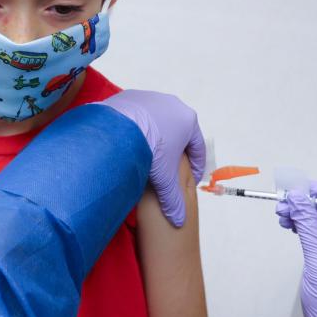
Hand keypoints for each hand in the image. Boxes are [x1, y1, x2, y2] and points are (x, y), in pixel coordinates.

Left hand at [98, 90, 205, 226]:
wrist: (118, 129)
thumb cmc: (148, 149)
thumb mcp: (164, 178)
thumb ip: (173, 199)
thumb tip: (179, 220)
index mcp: (188, 120)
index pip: (197, 147)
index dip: (196, 166)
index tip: (191, 179)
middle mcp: (173, 105)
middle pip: (179, 132)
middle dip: (177, 151)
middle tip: (170, 168)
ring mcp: (152, 98)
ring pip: (159, 122)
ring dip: (158, 137)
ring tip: (150, 155)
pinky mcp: (132, 96)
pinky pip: (140, 115)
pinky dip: (139, 127)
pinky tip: (132, 142)